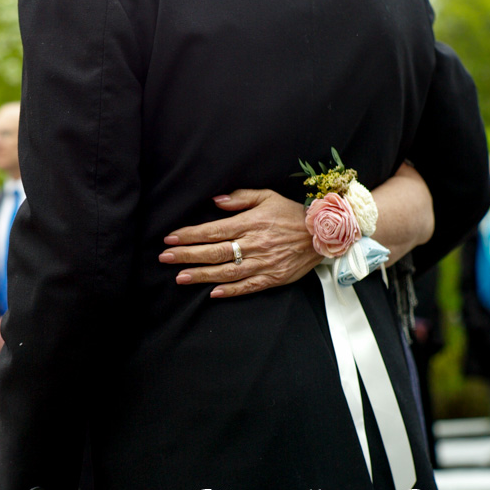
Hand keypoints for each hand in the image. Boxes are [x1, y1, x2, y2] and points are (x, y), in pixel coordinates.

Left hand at [159, 188, 321, 296]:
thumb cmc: (292, 213)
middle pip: (214, 252)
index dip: (190, 235)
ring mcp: (263, 263)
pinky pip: (248, 287)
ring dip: (201, 275)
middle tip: (165, 258)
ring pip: (226, 271)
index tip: (170, 238)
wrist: (324, 233)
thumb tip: (215, 202)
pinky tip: (212, 293)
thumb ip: (240, 198)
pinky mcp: (273, 278)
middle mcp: (254, 244)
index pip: (213, 230)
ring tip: (180, 277)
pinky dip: (230, 291)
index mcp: (250, 223)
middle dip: (187, 255)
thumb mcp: (267, 196)